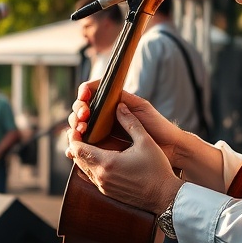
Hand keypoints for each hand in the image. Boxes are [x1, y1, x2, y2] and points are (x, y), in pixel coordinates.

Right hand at [67, 80, 183, 163]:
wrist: (169, 148)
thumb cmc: (158, 126)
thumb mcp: (141, 109)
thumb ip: (125, 101)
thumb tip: (107, 94)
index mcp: (114, 104)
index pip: (92, 94)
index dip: (84, 93)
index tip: (84, 95)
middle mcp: (105, 117)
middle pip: (82, 110)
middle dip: (78, 111)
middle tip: (84, 115)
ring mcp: (103, 133)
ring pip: (80, 127)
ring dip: (76, 127)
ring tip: (80, 130)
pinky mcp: (104, 149)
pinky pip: (86, 147)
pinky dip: (77, 147)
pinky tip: (72, 148)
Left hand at [67, 103, 182, 212]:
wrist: (166, 197)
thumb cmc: (157, 169)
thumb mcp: (145, 141)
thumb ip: (130, 122)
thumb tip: (119, 106)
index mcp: (107, 162)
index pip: (77, 149)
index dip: (74, 136)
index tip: (79, 126)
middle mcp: (101, 177)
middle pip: (77, 158)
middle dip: (77, 144)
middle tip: (82, 130)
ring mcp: (104, 187)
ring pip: (83, 169)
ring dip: (83, 155)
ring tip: (89, 142)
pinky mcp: (108, 193)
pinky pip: (91, 178)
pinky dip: (91, 166)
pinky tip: (100, 157)